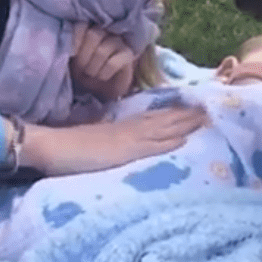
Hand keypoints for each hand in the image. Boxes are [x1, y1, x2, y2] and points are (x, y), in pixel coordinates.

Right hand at [33, 105, 208, 175]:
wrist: (53, 146)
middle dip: (186, 116)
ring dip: (185, 124)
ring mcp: (129, 139)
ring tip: (204, 119)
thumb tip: (119, 140)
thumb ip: (112, 139)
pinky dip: (169, 142)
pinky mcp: (125, 152)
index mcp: (123, 126)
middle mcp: (130, 129)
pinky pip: (151, 146)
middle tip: (208, 111)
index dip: (173, 114)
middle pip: (163, 119)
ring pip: (163, 128)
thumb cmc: (71, 146)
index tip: (191, 110)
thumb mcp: (97, 139)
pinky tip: (185, 139)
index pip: (153, 118)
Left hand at [70, 22, 136, 100]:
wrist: (104, 89)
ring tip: (92, 75)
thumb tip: (67, 49)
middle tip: (82, 69)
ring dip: (93, 67)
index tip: (72, 56)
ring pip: (102, 50)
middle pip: (93, 35)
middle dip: (84, 57)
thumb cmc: (87, 73)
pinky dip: (104, 73)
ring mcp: (119, 42)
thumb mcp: (73, 62)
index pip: (81, 26)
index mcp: (90, 30)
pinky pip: (113, 63)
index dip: (75, 41)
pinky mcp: (128, 54)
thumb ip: (71, 52)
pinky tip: (103, 77)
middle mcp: (106, 32)